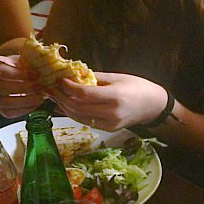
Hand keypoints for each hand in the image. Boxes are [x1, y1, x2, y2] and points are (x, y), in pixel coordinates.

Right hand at [0, 54, 45, 117]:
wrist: (16, 75)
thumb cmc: (20, 65)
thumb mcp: (23, 57)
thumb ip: (31, 59)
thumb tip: (46, 61)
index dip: (18, 73)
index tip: (35, 73)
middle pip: (1, 87)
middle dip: (23, 88)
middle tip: (39, 86)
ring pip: (3, 102)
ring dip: (25, 100)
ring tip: (40, 96)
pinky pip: (9, 113)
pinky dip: (24, 109)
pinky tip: (36, 103)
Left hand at [50, 72, 166, 131]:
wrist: (153, 105)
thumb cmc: (137, 86)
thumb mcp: (116, 77)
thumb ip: (94, 77)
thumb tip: (72, 74)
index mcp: (115, 96)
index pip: (84, 94)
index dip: (68, 87)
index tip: (59, 80)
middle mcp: (112, 113)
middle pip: (78, 107)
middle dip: (61, 97)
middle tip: (51, 88)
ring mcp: (110, 124)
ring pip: (78, 117)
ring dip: (63, 107)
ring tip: (54, 96)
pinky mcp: (108, 129)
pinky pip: (85, 121)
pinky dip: (73, 113)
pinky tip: (64, 106)